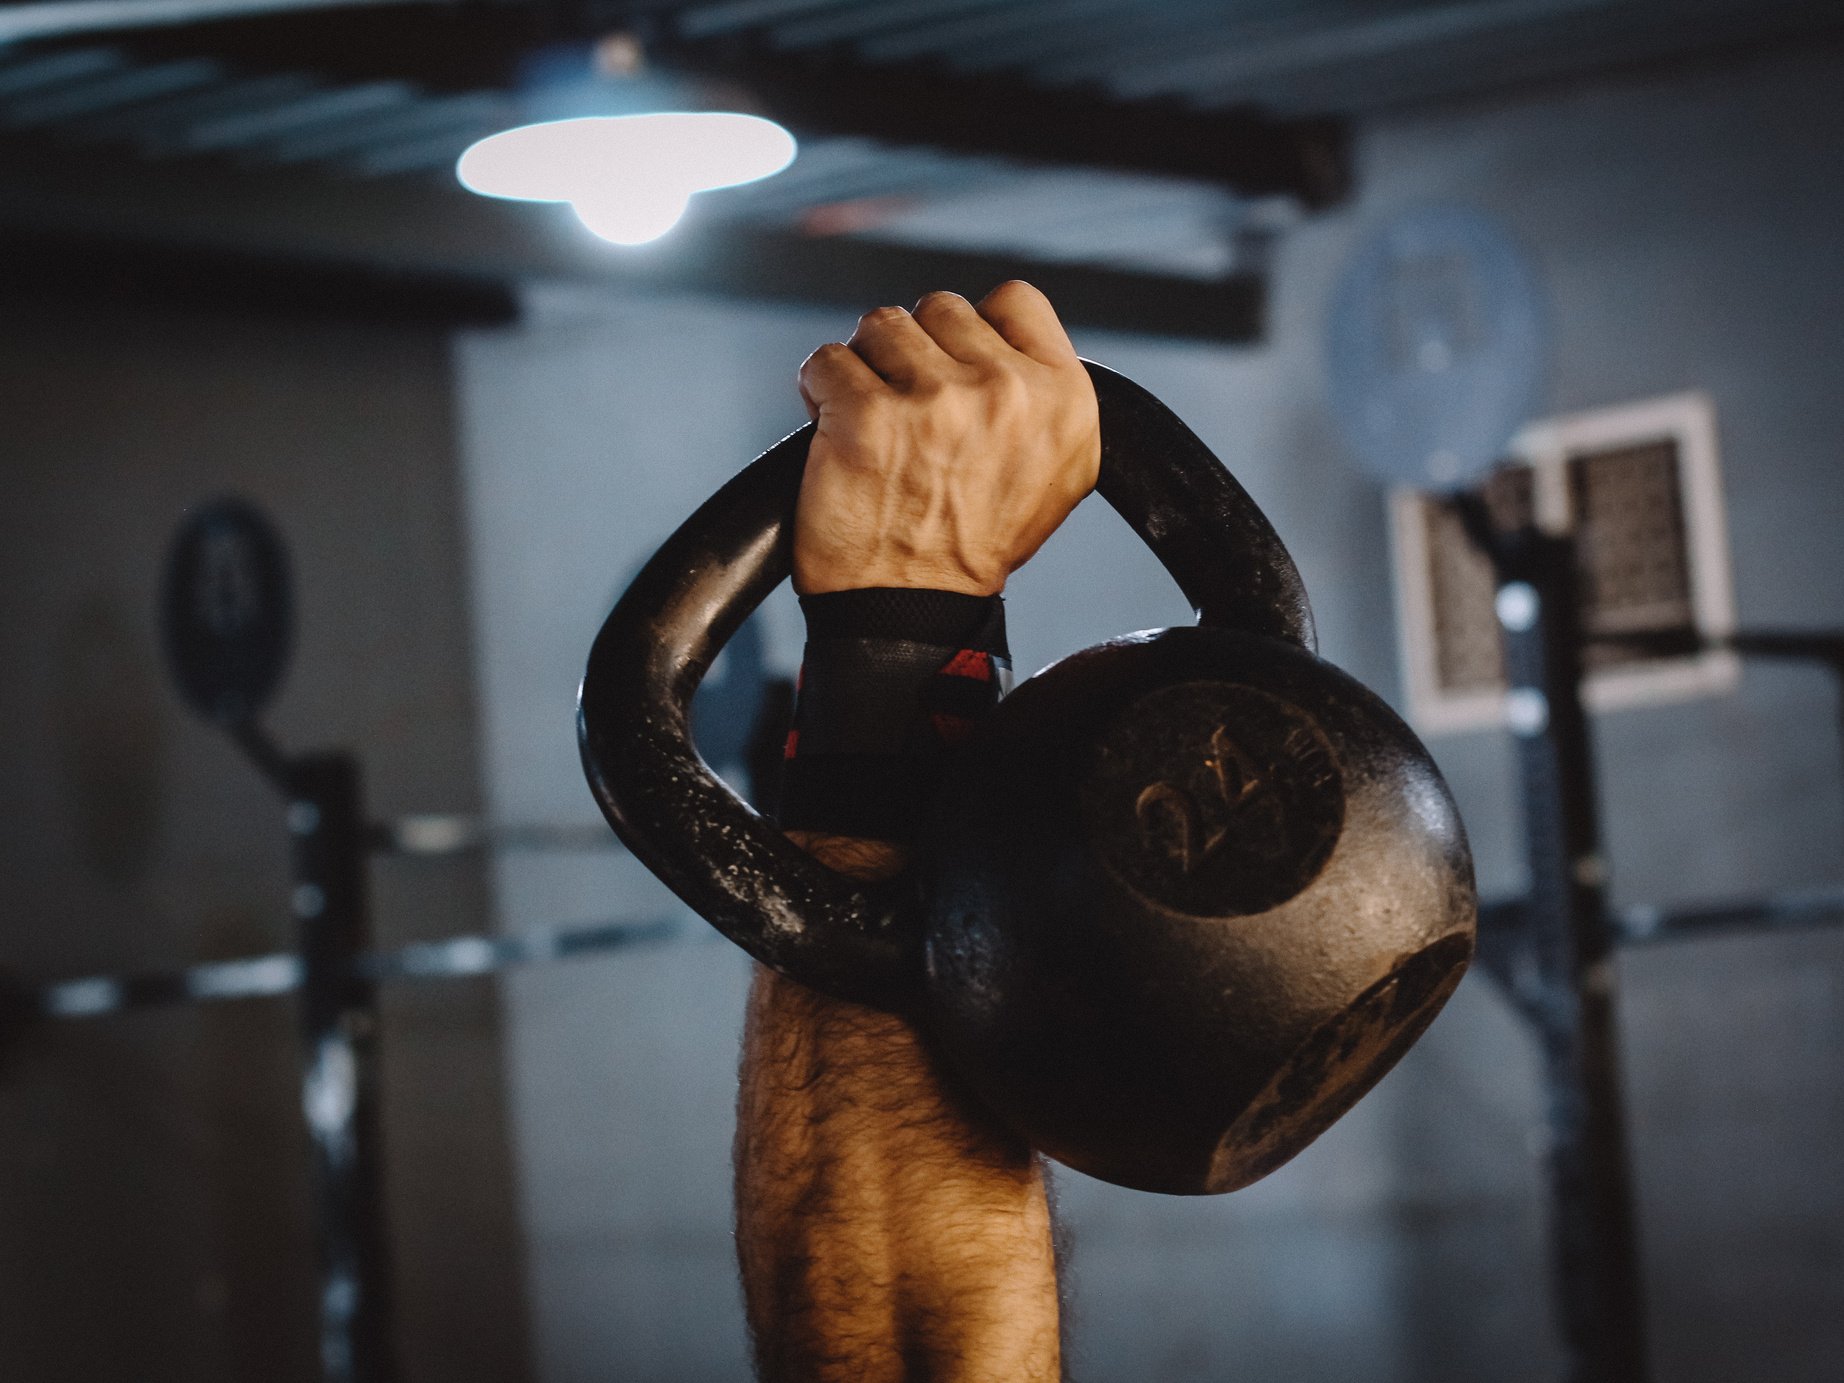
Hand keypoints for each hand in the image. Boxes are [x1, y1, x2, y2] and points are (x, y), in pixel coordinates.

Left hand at [793, 281, 1099, 595]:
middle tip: (911, 415)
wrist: (911, 612)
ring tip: (875, 423)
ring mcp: (936, 400)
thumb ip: (1041, 395)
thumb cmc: (973, 546)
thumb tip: (1005, 338)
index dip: (975, 329)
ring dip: (867, 368)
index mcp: (1063, 401)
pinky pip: (828, 361)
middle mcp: (1007, 393)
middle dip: (916, 353)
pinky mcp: (867, 415)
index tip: (955, 368)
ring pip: (882, 325)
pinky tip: (838, 433)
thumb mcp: (1054, 471)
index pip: (1016, 300)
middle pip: (941, 309)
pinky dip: (821, 392)